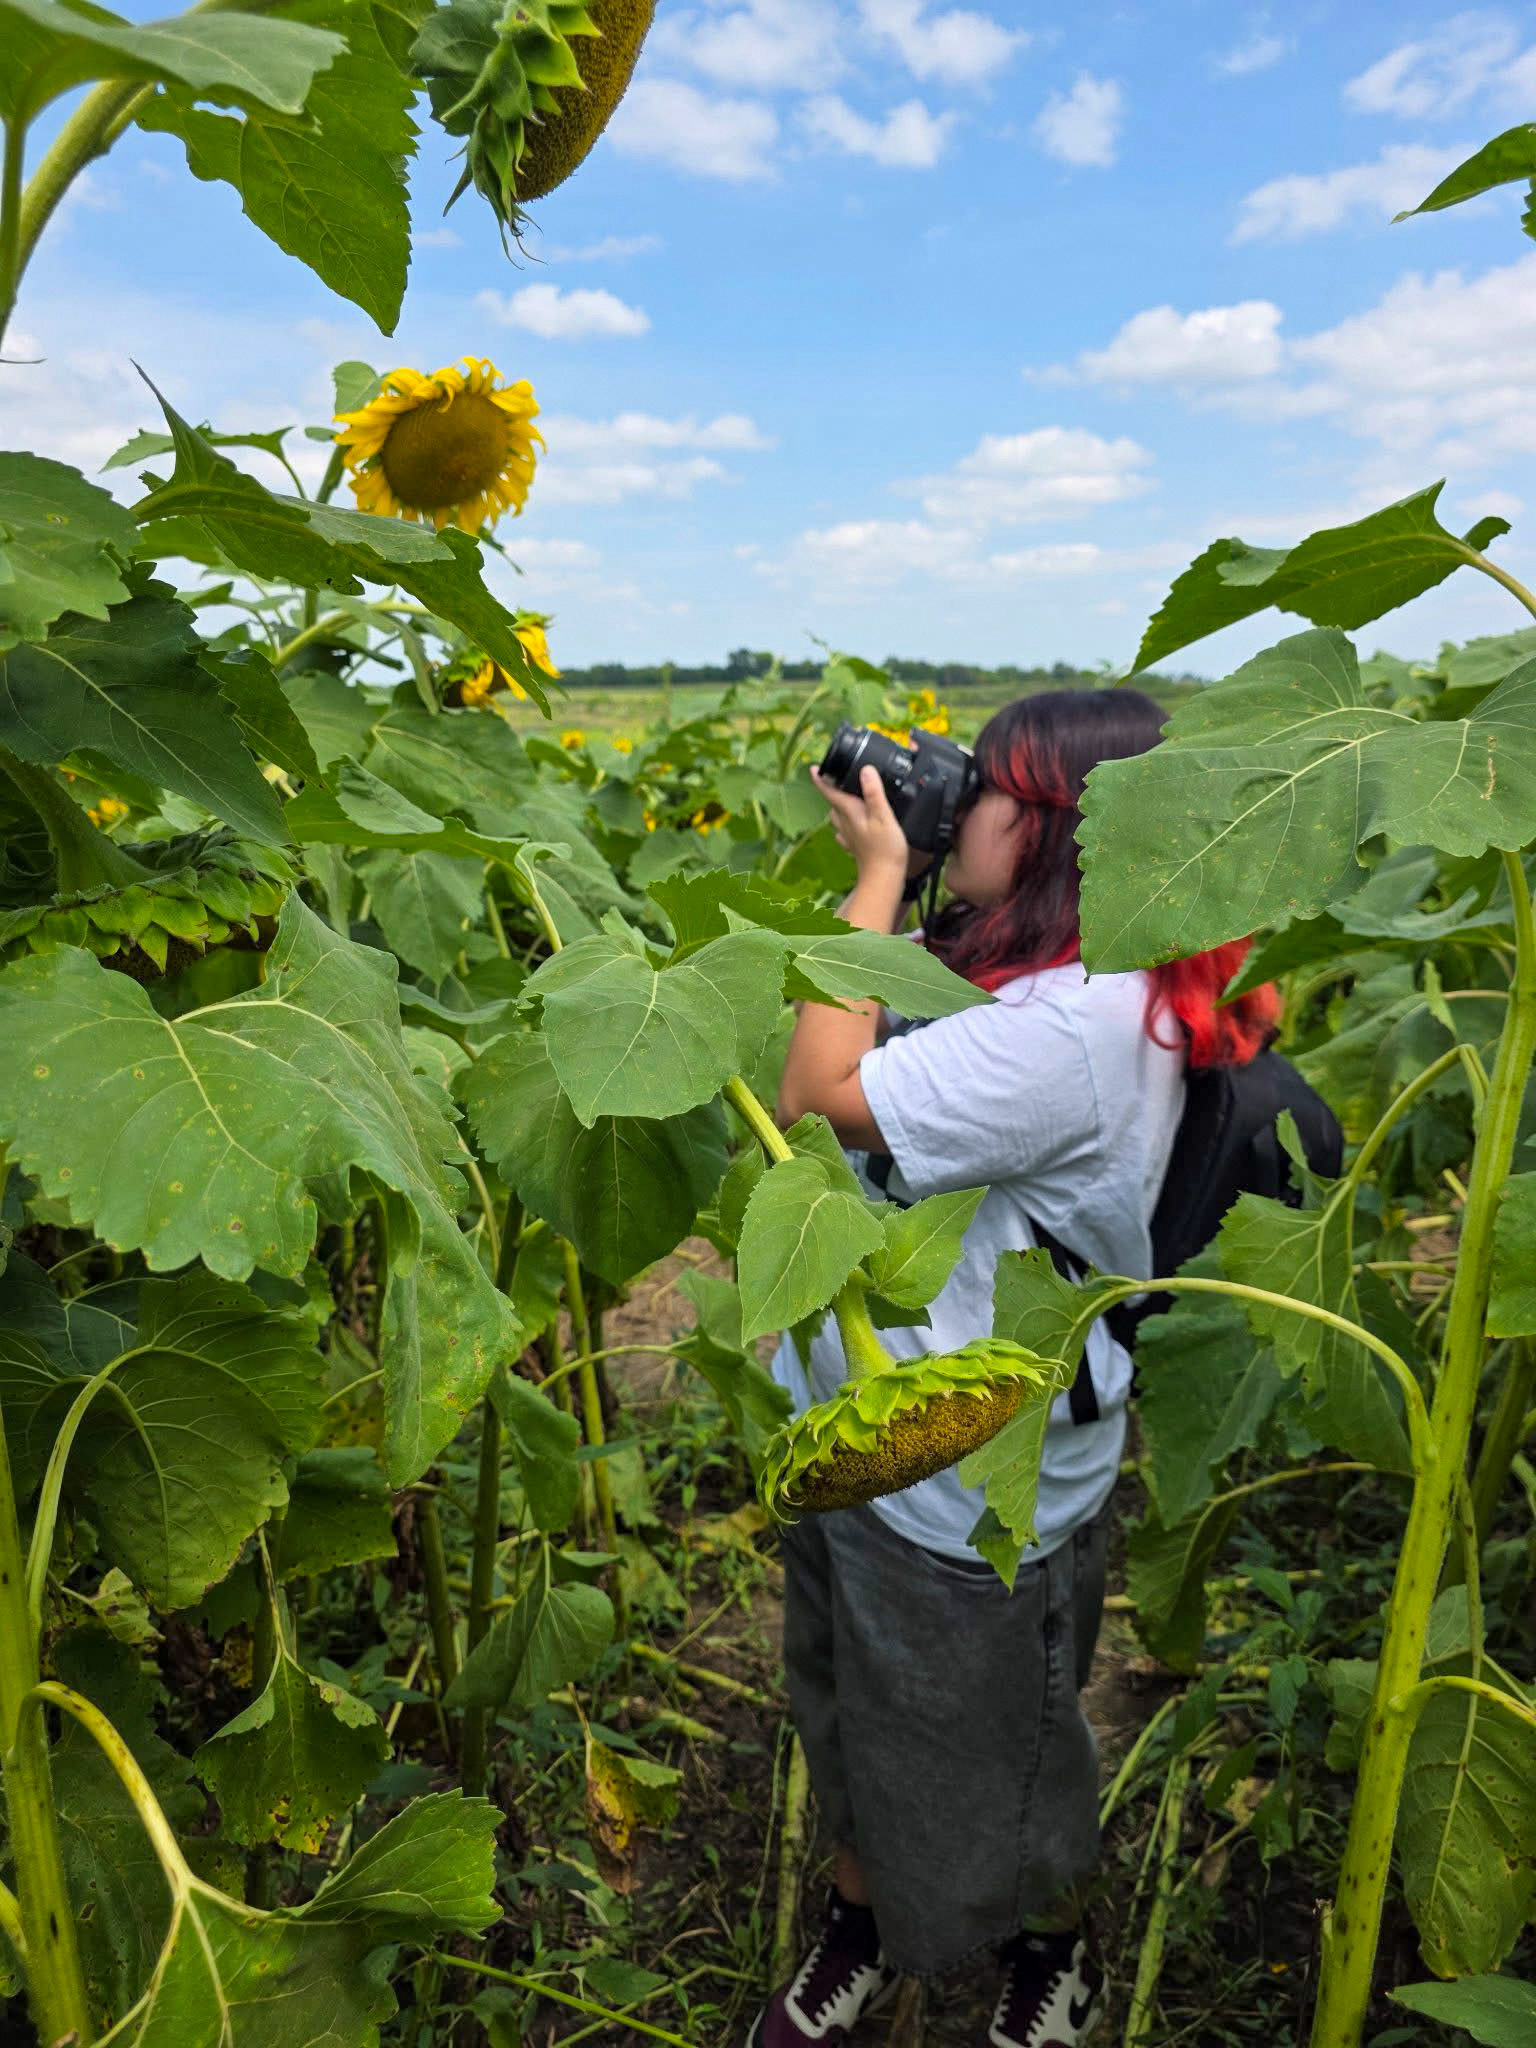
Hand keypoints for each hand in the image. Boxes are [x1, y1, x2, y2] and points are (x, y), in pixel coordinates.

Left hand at [811, 764, 916, 880]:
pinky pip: (846, 831)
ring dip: (840, 806)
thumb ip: (874, 793)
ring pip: (838, 816)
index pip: (829, 792)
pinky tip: (855, 824)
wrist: (883, 878)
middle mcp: (845, 823)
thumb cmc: (884, 849)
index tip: (813, 767)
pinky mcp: (855, 846)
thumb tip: (866, 770)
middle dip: (833, 790)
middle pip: (833, 803)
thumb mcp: (883, 816)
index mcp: (849, 812)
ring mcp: (849, 835)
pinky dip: (848, 823)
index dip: (821, 778)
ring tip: (847, 797)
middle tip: (836, 778)